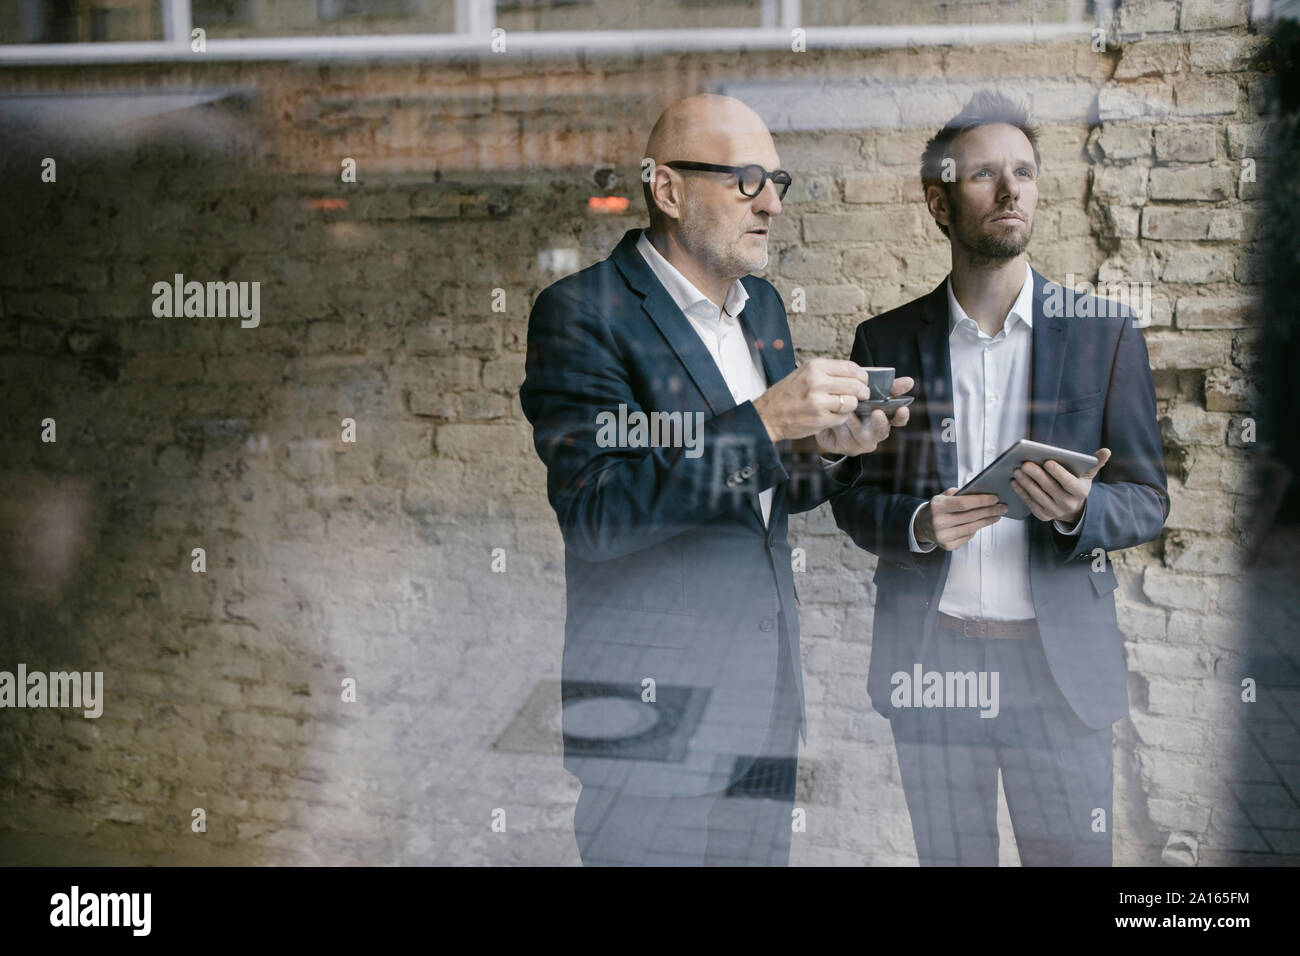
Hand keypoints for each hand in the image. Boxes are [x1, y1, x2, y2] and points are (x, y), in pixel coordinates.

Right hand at [752, 358, 875, 443]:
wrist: (767, 415)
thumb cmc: (787, 394)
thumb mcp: (804, 373)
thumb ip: (828, 372)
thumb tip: (855, 374)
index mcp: (815, 367)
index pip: (851, 368)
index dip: (862, 376)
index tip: (863, 381)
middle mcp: (817, 381)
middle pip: (856, 385)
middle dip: (863, 392)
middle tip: (862, 395)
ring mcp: (819, 401)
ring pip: (852, 402)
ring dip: (851, 406)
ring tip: (841, 406)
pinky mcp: (820, 419)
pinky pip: (843, 417)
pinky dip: (841, 418)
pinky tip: (831, 415)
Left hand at [815, 376, 913, 456]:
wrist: (829, 415)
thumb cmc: (852, 402)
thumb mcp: (868, 390)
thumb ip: (888, 387)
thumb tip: (910, 381)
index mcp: (885, 418)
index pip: (898, 419)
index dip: (901, 415)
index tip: (902, 408)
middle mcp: (877, 432)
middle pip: (882, 431)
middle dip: (880, 422)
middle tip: (877, 412)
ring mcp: (864, 442)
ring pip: (863, 435)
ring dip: (856, 422)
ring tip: (849, 412)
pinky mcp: (849, 448)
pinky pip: (847, 438)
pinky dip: (842, 427)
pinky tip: (838, 418)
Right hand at [915, 488, 1007, 550]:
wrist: (922, 525)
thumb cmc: (938, 508)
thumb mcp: (943, 496)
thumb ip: (959, 494)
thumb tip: (983, 495)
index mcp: (937, 506)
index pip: (963, 503)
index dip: (981, 501)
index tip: (995, 498)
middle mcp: (938, 522)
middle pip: (971, 517)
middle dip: (989, 511)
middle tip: (1003, 507)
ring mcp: (943, 536)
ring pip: (972, 528)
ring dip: (987, 521)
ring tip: (997, 515)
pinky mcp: (947, 546)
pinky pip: (968, 537)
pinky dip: (976, 529)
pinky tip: (983, 523)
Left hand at [1009, 448, 1110, 523]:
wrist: (1073, 507)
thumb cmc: (1077, 483)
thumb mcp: (1087, 474)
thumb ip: (1095, 462)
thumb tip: (1106, 451)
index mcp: (1080, 492)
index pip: (1069, 483)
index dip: (1058, 473)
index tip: (1047, 461)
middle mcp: (1068, 504)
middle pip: (1050, 489)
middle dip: (1037, 475)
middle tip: (1025, 463)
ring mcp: (1055, 512)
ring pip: (1038, 496)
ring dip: (1026, 483)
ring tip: (1017, 470)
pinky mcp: (1043, 516)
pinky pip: (1030, 503)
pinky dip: (1021, 492)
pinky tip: (1014, 481)